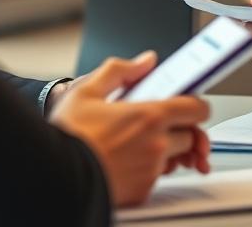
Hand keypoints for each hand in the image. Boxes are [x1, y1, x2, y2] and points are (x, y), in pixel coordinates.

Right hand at [49, 51, 210, 205]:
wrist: (54, 177)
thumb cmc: (68, 136)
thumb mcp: (88, 91)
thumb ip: (121, 71)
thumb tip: (145, 62)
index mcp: (149, 116)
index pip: (197, 109)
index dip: (194, 104)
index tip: (187, 103)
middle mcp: (156, 145)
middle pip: (190, 135)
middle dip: (180, 127)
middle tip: (161, 123)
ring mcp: (150, 170)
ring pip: (175, 157)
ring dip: (167, 148)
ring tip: (142, 141)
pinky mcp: (142, 191)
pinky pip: (157, 176)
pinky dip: (150, 168)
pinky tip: (129, 158)